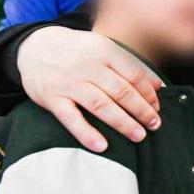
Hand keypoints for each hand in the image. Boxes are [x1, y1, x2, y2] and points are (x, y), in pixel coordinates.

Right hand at [18, 26, 162, 152]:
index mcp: (105, 51)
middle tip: (155, 125)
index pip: (134, 75)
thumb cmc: (78, 51)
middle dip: (141, 110)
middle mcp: (88, 66)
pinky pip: (71, 118)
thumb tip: (158, 85)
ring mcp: (69, 83)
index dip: (148, 94)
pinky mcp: (52, 98)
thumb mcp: (104, 48)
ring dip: (122, 123)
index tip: (157, 108)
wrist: (35, 47)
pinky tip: (101, 146)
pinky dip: (86, 133)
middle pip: (121, 91)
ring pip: (101, 105)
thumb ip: (130, 66)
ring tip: (138, 136)